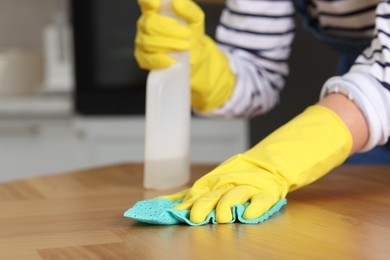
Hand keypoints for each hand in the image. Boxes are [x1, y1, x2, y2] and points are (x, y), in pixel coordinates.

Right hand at [135, 0, 234, 111]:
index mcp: (155, 10)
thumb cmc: (192, 31)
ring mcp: (142, 40)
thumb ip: (188, 9)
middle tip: (187, 34)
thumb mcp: (196, 19)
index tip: (156, 4)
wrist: (194, 54)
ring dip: (169, 45)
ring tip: (185, 46)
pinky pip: (147, 59)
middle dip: (170, 30)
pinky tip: (173, 59)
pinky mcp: (143, 57)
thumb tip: (176, 2)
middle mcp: (145, 23)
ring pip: (148, 42)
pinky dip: (161, 60)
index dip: (147, 2)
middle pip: (150, 24)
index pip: (145, 2)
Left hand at [162, 105, 352, 222]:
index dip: (187, 203)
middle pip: (214, 195)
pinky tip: (248, 216)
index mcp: (215, 182)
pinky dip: (255, 208)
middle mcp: (229, 184)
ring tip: (222, 218)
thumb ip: (191, 194)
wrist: (268, 163)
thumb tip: (165, 204)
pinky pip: (262, 201)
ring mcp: (249, 188)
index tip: (176, 213)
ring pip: (235, 196)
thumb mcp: (212, 182)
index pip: (198, 193)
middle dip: (203, 206)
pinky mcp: (267, 193)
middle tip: (196, 217)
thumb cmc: (235, 176)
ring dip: (227, 206)